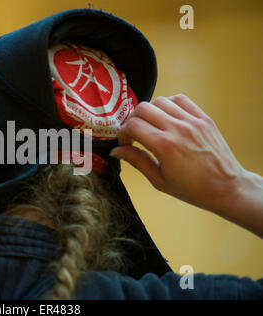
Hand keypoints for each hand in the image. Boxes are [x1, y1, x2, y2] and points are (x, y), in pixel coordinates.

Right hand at [110, 94, 262, 236]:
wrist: (226, 187)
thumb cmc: (192, 189)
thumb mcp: (159, 180)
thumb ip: (137, 161)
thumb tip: (116, 151)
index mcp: (165, 146)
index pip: (133, 126)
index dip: (122, 133)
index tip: (124, 142)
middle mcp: (178, 129)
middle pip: (143, 108)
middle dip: (132, 119)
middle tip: (134, 133)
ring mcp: (192, 121)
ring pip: (160, 101)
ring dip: (149, 111)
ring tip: (150, 125)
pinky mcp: (203, 118)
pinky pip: (180, 100)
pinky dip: (168, 104)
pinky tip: (166, 117)